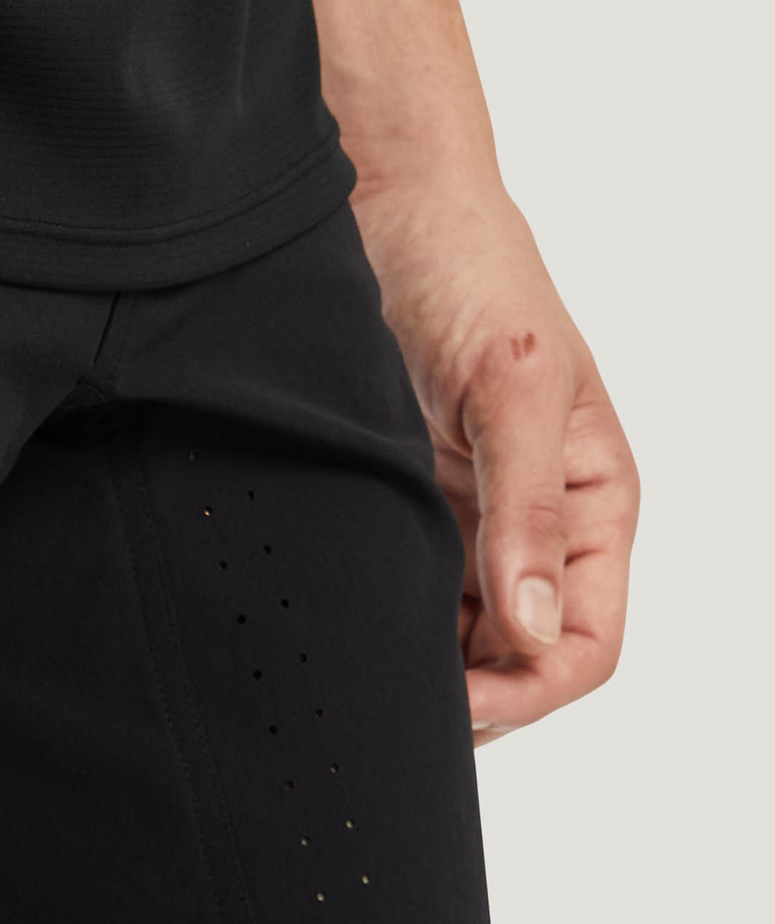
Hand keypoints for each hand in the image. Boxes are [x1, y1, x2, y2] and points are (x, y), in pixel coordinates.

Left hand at [351, 179, 636, 741]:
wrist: (384, 216)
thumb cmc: (473, 275)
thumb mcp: (514, 387)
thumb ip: (526, 510)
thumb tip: (536, 623)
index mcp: (589, 509)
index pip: (587, 646)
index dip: (532, 691)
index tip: (460, 701)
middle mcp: (531, 536)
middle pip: (515, 666)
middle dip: (468, 700)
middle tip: (389, 707)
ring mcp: (462, 536)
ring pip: (452, 649)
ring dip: (414, 675)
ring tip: (355, 678)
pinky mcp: (399, 523)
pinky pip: (396, 607)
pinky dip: (373, 635)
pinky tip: (335, 639)